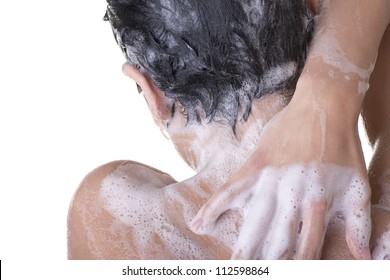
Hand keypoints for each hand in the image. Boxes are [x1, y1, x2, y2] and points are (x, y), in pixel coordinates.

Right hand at [191, 96, 371, 258]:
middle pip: (275, 242)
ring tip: (231, 266)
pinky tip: (199, 223)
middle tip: (248, 276)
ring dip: (240, 248)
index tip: (278, 278)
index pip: (305, 251)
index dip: (294, 270)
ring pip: (252, 222)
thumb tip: (363, 258)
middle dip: (262, 265)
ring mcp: (269, 180)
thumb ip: (359, 224)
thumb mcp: (358, 185)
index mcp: (318, 204)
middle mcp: (291, 196)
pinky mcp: (254, 166)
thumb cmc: (343, 147)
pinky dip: (213, 207)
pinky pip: (229, 190)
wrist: (324, 106)